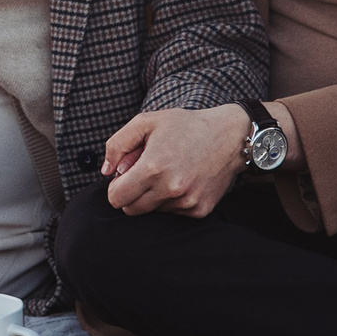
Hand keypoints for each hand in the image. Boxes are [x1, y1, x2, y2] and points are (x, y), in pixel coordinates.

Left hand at [101, 105, 249, 216]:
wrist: (230, 137)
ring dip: (153, 197)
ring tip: (168, 172)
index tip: (125, 176)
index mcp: (153, 168)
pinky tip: (184, 180)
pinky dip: (172, 200)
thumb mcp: (146, 122)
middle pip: (131, 210)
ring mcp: (187, 202)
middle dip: (131, 194)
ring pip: (153, 211)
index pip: (116, 198)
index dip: (116, 187)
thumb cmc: (186, 126)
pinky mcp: (200, 210)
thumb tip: (105, 172)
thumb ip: (117, 145)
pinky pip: (173, 213)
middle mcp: (170, 189)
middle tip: (145, 173)